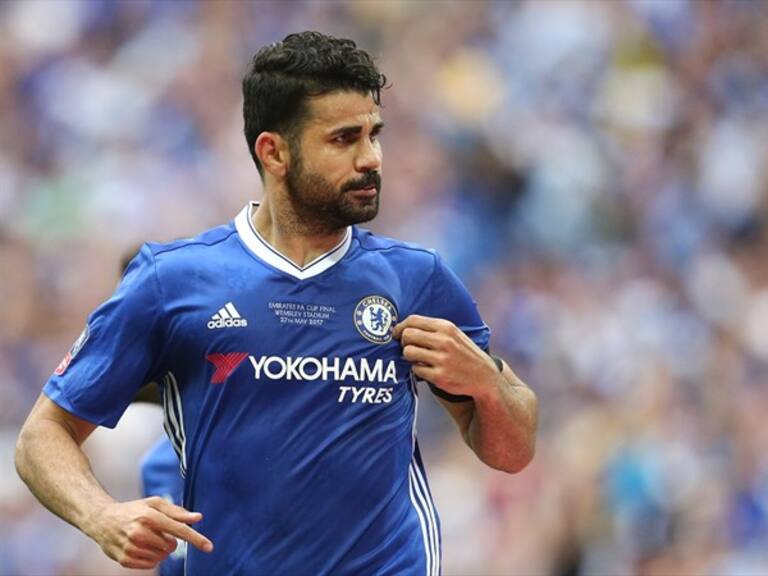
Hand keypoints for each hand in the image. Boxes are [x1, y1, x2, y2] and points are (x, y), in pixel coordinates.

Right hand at [88, 496, 212, 568]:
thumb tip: (198, 518)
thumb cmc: (133, 510)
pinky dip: (151, 557)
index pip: (179, 530)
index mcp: (149, 516)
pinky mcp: (125, 560)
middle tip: (158, 532)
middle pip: (171, 546)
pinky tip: (141, 547)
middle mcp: (139, 532)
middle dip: (170, 541)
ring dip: (160, 550)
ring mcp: (131, 547)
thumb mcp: (154, 504)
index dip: (195, 538)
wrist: (102, 520)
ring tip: (148, 539)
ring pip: (162, 557)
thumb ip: (177, 512)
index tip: (209, 547)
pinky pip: (150, 564)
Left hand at [393, 315, 497, 397]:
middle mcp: (444, 341)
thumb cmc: (464, 353)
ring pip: (408, 352)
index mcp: (446, 327)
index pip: (413, 320)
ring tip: (417, 358)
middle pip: (407, 335)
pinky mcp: (439, 376)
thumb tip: (403, 327)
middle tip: (408, 347)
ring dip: (409, 356)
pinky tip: (426, 369)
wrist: (484, 376)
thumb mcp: (454, 334)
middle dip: (403, 341)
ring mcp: (442, 359)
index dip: (400, 327)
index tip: (397, 333)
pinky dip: (417, 370)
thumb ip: (432, 329)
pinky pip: (415, 369)